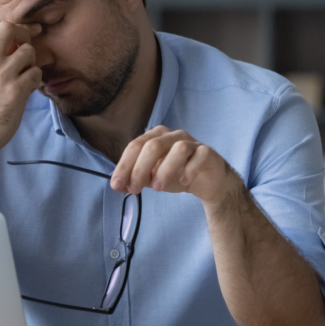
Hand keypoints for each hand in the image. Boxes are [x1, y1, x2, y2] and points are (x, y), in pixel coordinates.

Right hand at [0, 22, 42, 152]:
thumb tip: (15, 42)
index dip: (17, 30)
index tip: (27, 35)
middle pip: (11, 28)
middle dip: (25, 34)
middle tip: (29, 48)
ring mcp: (1, 75)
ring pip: (28, 51)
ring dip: (32, 63)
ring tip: (25, 76)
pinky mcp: (16, 90)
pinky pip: (36, 73)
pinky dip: (35, 81)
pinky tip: (27, 89)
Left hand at [109, 126, 237, 205]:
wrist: (206, 180)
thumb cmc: (176, 174)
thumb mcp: (152, 178)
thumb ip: (136, 178)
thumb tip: (117, 185)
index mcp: (155, 137)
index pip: (135, 146)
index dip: (124, 165)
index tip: (117, 185)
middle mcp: (172, 136)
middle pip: (153, 145)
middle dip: (140, 168)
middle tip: (135, 189)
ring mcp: (192, 142)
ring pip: (178, 148)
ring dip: (165, 169)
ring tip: (157, 188)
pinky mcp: (208, 153)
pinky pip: (200, 156)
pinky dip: (189, 169)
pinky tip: (183, 181)